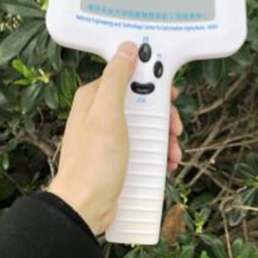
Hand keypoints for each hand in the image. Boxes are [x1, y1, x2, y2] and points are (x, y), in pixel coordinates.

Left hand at [48, 41, 183, 234]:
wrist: (84, 209)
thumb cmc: (92, 163)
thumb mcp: (107, 114)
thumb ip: (117, 79)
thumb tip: (126, 48)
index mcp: (95, 98)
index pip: (130, 76)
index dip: (154, 82)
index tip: (171, 91)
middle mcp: (102, 114)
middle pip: (143, 102)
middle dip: (163, 114)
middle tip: (174, 126)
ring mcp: (110, 137)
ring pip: (147, 126)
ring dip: (164, 137)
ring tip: (172, 151)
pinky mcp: (118, 157)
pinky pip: (144, 147)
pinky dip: (158, 153)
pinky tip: (166, 163)